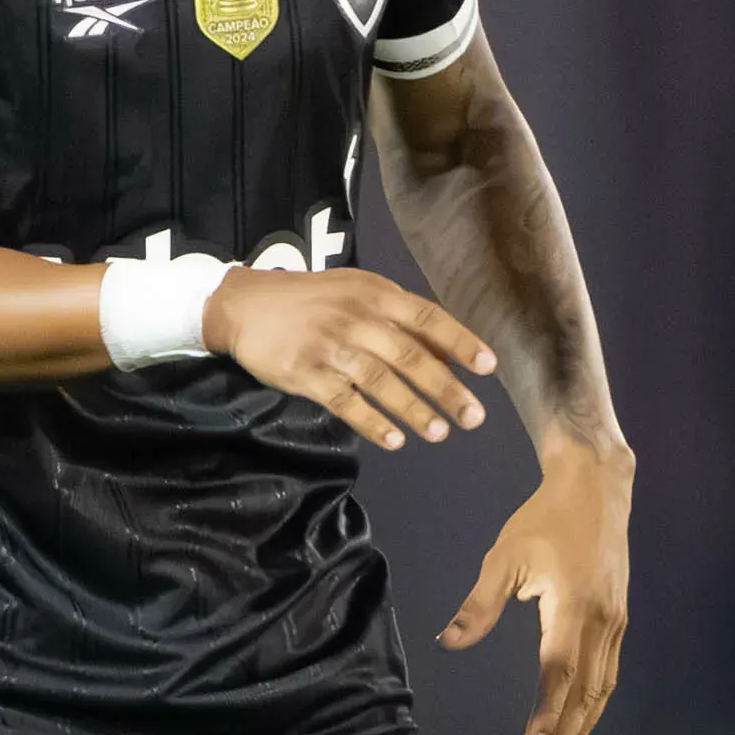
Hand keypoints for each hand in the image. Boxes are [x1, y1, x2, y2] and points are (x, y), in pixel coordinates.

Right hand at [210, 267, 492, 450]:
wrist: (245, 305)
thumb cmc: (312, 301)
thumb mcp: (357, 293)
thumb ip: (400, 318)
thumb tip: (450, 355)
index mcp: (376, 294)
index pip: (428, 318)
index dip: (460, 343)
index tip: (488, 368)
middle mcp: (357, 318)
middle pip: (410, 357)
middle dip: (446, 389)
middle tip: (473, 417)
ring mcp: (331, 347)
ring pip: (381, 382)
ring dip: (413, 410)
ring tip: (439, 433)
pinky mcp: (306, 373)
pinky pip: (345, 402)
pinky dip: (371, 422)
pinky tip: (393, 440)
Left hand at [444, 445, 632, 734]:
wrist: (597, 487)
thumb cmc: (544, 520)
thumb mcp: (503, 557)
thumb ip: (478, 605)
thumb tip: (450, 643)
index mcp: (571, 605)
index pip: (559, 671)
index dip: (547, 710)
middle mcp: (601, 619)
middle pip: (585, 691)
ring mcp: (615, 620)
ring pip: (602, 687)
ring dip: (582, 725)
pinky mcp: (619, 618)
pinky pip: (609, 671)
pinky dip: (594, 702)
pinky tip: (580, 720)